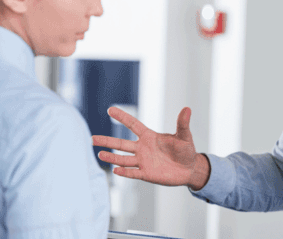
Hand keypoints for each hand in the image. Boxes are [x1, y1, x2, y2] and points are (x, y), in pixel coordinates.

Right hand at [92, 106, 210, 189]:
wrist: (189, 169)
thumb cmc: (186, 151)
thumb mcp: (184, 136)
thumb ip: (182, 124)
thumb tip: (187, 109)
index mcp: (150, 137)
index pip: (133, 124)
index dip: (122, 117)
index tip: (110, 109)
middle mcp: (143, 148)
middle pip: (121, 144)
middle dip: (107, 141)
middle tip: (92, 139)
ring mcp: (143, 161)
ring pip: (123, 159)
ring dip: (112, 157)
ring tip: (100, 154)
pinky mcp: (147, 174)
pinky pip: (133, 173)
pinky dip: (125, 172)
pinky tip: (115, 170)